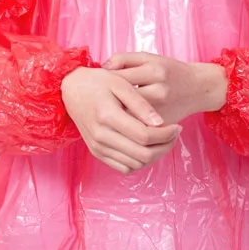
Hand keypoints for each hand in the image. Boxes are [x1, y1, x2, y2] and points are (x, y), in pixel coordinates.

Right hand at [61, 66, 182, 174]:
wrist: (71, 89)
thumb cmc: (98, 82)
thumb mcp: (121, 84)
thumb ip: (141, 104)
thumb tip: (160, 123)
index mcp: (107, 116)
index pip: (145, 136)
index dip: (166, 135)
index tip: (176, 126)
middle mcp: (101, 136)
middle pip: (143, 155)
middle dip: (165, 146)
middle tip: (175, 134)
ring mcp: (98, 147)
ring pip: (136, 164)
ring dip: (155, 155)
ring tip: (164, 139)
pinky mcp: (97, 153)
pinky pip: (124, 167)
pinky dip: (141, 161)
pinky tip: (148, 146)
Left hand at [101, 53, 228, 125]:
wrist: (198, 88)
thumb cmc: (169, 71)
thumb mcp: (149, 57)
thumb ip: (124, 59)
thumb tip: (103, 68)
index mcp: (154, 70)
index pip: (120, 77)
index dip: (105, 83)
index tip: (98, 85)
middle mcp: (159, 90)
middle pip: (123, 100)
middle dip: (108, 102)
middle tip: (98, 102)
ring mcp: (162, 110)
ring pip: (130, 117)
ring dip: (115, 116)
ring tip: (106, 113)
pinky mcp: (163, 125)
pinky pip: (140, 128)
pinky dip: (127, 126)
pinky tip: (119, 123)